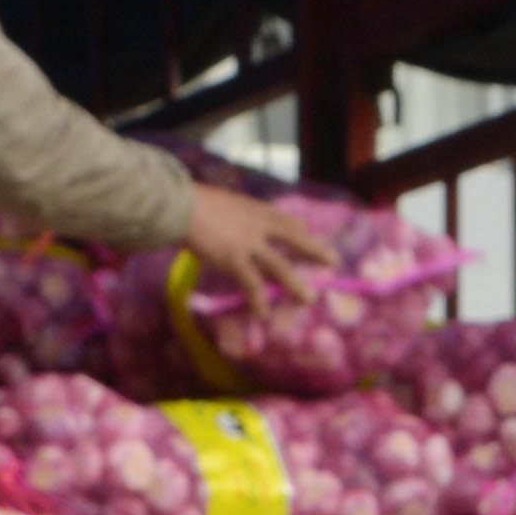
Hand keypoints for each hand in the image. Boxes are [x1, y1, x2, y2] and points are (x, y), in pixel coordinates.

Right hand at [183, 182, 336, 310]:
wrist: (181, 205)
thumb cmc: (193, 200)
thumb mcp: (223, 201)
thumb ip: (234, 211)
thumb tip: (230, 217)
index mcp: (255, 208)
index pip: (285, 218)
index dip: (298, 228)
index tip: (308, 232)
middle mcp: (258, 224)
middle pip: (294, 238)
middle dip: (315, 250)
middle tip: (334, 261)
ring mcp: (248, 243)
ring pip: (279, 266)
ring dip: (295, 284)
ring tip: (309, 299)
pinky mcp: (234, 258)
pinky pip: (251, 283)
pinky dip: (258, 300)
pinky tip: (263, 314)